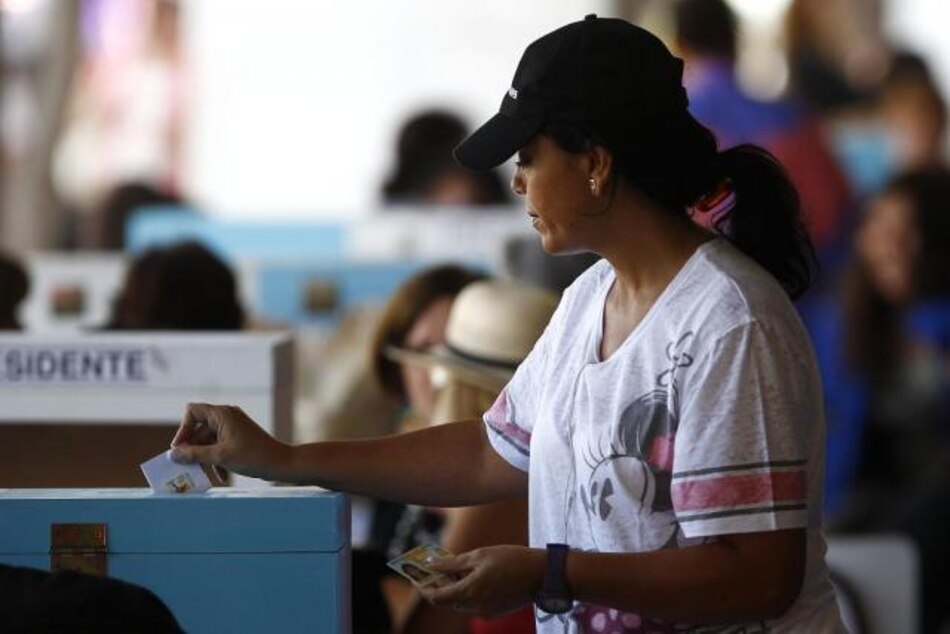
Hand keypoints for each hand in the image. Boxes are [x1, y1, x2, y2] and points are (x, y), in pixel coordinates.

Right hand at [170, 402, 290, 481]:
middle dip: (193, 449)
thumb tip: (173, 455)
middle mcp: (226, 417)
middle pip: (199, 430)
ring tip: (204, 475)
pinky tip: (221, 476)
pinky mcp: (238, 438)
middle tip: (186, 467)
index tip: (180, 448)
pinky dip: (217, 459)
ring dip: (205, 458)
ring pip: (208, 441)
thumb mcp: (220, 457)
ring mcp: (233, 427)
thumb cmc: (253, 457)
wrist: (281, 463)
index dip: (183, 429)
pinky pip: (220, 446)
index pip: (192, 411)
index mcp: (222, 414)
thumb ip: (194, 455)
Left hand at [420, 546, 543, 617]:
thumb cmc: (511, 559)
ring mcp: (486, 612)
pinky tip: (476, 576)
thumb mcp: (480, 555)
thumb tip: (432, 564)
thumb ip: (453, 563)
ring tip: (459, 568)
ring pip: (462, 602)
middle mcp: (475, 607)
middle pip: (448, 600)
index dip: (424, 587)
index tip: (417, 576)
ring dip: (456, 588)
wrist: (542, 574)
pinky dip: (470, 592)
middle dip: (441, 585)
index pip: (436, 597)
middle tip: (438, 567)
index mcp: (468, 592)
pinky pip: (475, 604)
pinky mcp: (496, 612)